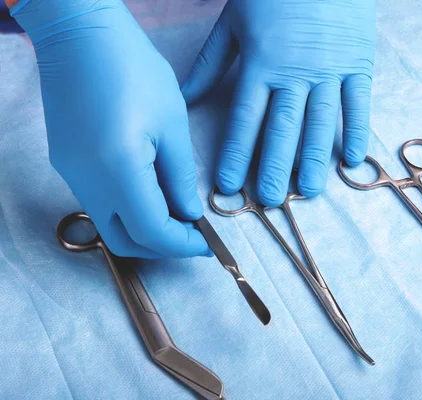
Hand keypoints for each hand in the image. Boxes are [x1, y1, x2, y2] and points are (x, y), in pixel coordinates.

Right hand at [12, 0, 210, 257]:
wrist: (79, 33)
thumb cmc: (133, 68)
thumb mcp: (172, 123)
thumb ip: (180, 176)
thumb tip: (189, 214)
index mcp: (118, 171)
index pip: (152, 232)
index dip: (183, 245)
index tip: (207, 242)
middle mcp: (87, 182)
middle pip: (125, 241)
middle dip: (162, 247)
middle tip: (192, 234)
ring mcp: (71, 174)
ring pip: (109, 224)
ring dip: (144, 228)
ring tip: (177, 211)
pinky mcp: (67, 163)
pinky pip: (98, 201)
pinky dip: (127, 208)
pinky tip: (151, 190)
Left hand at [182, 0, 375, 205]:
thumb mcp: (233, 21)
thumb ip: (211, 63)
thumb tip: (186, 99)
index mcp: (261, 63)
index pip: (246, 119)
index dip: (237, 154)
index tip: (229, 186)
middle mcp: (295, 73)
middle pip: (283, 129)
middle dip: (274, 168)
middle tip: (269, 202)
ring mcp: (330, 70)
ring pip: (321, 123)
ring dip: (314, 160)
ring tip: (308, 193)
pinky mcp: (358, 63)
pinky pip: (358, 104)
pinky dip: (357, 132)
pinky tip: (352, 161)